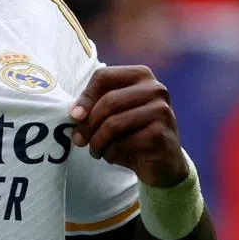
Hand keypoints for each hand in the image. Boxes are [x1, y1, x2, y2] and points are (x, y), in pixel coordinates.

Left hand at [69, 65, 187, 187]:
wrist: (163, 164)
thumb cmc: (133, 134)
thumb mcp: (113, 115)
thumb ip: (94, 107)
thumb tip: (75, 113)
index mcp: (141, 75)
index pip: (103, 76)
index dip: (85, 97)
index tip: (74, 116)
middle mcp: (155, 89)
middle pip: (108, 101)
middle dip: (88, 124)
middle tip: (79, 140)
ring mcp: (162, 111)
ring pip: (114, 123)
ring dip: (97, 141)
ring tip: (94, 151)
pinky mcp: (161, 134)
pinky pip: (124, 143)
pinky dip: (110, 153)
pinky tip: (111, 157)